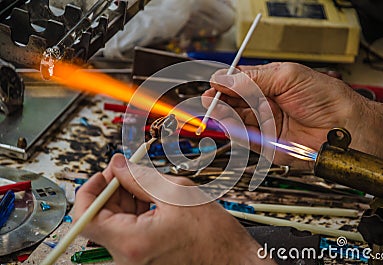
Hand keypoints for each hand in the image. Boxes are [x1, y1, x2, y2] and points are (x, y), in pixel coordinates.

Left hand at [73, 154, 274, 264]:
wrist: (234, 263)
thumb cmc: (214, 236)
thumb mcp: (178, 194)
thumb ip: (141, 178)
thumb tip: (117, 165)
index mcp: (132, 243)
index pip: (87, 217)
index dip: (89, 190)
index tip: (104, 173)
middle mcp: (127, 259)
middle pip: (101, 219)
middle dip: (112, 190)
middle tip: (129, 171)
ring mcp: (134, 263)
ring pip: (114, 226)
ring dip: (124, 201)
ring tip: (146, 184)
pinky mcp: (143, 261)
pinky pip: (127, 235)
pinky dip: (133, 214)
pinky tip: (150, 200)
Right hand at [203, 62, 367, 166]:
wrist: (343, 127)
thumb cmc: (325, 98)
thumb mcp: (287, 76)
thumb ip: (253, 78)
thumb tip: (224, 78)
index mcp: (270, 84)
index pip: (239, 82)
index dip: (225, 83)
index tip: (214, 83)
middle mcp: (265, 104)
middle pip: (234, 102)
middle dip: (220, 99)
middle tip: (209, 99)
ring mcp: (265, 124)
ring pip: (236, 120)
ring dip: (223, 115)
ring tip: (214, 108)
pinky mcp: (266, 143)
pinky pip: (244, 137)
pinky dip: (234, 131)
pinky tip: (227, 122)